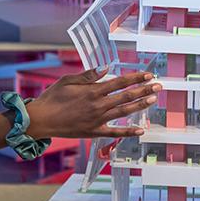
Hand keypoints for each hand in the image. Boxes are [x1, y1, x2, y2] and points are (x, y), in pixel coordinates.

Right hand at [25, 68, 160, 138]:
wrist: (41, 120)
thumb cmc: (52, 98)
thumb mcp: (68, 81)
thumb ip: (88, 75)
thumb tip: (106, 68)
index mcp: (92, 91)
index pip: (119, 82)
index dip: (135, 78)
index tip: (148, 74)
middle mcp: (98, 105)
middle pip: (126, 96)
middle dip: (144, 90)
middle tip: (159, 86)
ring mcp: (97, 120)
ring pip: (124, 111)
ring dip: (141, 105)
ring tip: (154, 100)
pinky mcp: (94, 132)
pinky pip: (115, 132)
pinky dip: (128, 131)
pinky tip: (141, 130)